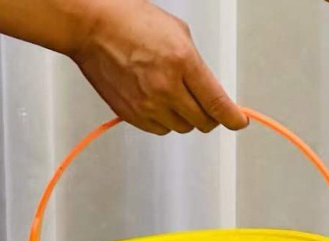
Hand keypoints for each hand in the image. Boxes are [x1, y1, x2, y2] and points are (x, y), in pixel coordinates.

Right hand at [69, 0, 246, 133]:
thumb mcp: (177, 33)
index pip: (218, 104)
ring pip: (183, 128)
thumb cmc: (130, 21)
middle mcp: (166, 87)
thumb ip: (198, 66)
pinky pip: (161, 130)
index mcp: (182, 62)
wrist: (90, 26)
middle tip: (204, 105)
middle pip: (203, 122)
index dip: (233, 118)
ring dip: (185, 118)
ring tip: (173, 95)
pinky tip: (157, 101)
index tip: (239, 122)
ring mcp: (148, 104)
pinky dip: (164, 120)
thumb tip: (211, 91)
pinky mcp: (132, 114)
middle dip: (209, 116)